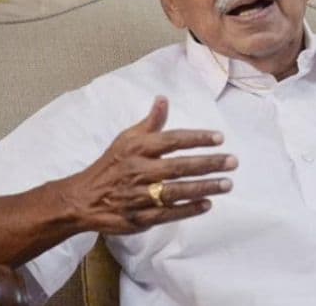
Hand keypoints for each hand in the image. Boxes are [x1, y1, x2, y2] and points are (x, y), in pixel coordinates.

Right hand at [62, 96, 237, 233]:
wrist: (83, 199)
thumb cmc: (111, 165)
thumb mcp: (126, 139)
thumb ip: (150, 122)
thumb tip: (163, 98)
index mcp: (137, 149)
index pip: (172, 140)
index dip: (196, 138)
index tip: (220, 137)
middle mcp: (139, 171)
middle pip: (178, 166)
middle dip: (208, 164)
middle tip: (232, 162)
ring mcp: (139, 196)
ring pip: (176, 191)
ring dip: (204, 187)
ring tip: (227, 184)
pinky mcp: (139, 217)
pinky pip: (167, 214)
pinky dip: (188, 209)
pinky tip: (208, 204)